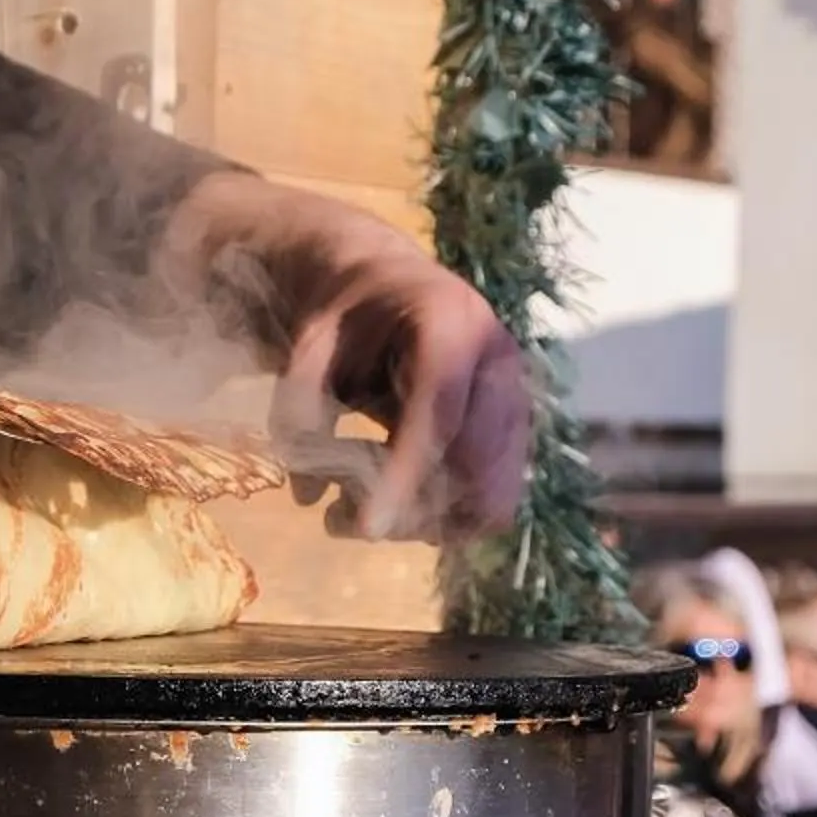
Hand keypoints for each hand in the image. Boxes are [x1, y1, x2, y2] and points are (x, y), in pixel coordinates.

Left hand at [163, 172, 529, 539]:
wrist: (387, 290)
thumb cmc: (346, 316)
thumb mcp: (309, 345)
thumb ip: (302, 405)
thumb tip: (309, 494)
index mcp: (450, 322)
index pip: (440, 411)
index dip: (409, 474)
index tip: (370, 527)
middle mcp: (498, 363)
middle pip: (476, 463)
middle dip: (412, 509)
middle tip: (340, 519)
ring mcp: (513, 400)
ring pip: (493, 493)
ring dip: (427, 524)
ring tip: (358, 515)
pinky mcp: (511, 435)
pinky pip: (494, 499)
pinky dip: (446, 521)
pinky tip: (394, 511)